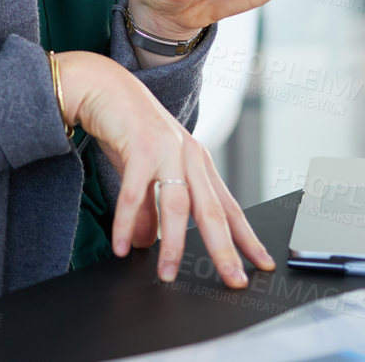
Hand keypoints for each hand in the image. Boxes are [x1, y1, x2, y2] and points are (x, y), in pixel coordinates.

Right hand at [56, 50, 272, 285]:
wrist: (102, 85)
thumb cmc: (127, 128)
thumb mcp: (143, 173)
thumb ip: (148, 209)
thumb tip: (146, 243)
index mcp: (198, 162)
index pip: (228, 207)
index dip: (246, 237)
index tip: (262, 263)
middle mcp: (190, 155)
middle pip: (212, 211)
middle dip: (224, 250)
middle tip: (234, 280)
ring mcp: (168, 149)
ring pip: (177, 205)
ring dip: (173, 244)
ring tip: (167, 274)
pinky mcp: (140, 146)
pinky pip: (134, 193)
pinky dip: (126, 222)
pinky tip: (121, 246)